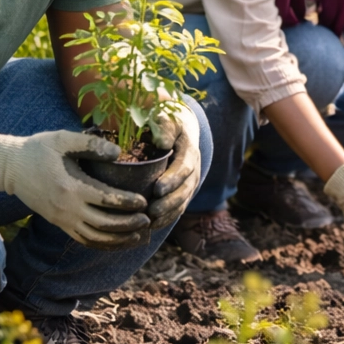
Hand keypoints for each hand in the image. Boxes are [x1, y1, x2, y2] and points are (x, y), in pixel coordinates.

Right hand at [0, 127, 150, 249]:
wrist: (10, 167)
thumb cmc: (39, 149)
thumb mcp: (63, 139)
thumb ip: (91, 145)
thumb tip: (118, 153)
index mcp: (72, 187)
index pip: (107, 200)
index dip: (128, 203)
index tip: (144, 202)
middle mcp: (68, 208)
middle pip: (104, 225)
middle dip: (129, 225)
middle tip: (148, 220)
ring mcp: (62, 219)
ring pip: (95, 238)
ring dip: (119, 240)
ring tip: (140, 236)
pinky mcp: (59, 224)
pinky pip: (83, 240)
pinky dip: (103, 244)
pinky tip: (118, 242)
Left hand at [146, 101, 202, 229]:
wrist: (180, 129)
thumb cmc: (168, 122)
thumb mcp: (167, 118)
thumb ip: (164, 126)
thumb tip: (162, 141)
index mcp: (189, 150)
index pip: (184, 167)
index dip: (173, 180)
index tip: (157, 189)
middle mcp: (193, 168)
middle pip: (185, 189)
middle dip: (170, 202)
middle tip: (151, 211)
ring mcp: (190, 181)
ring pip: (183, 201)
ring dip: (168, 214)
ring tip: (150, 222)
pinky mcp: (184, 191)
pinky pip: (179, 207)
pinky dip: (167, 218)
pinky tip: (153, 226)